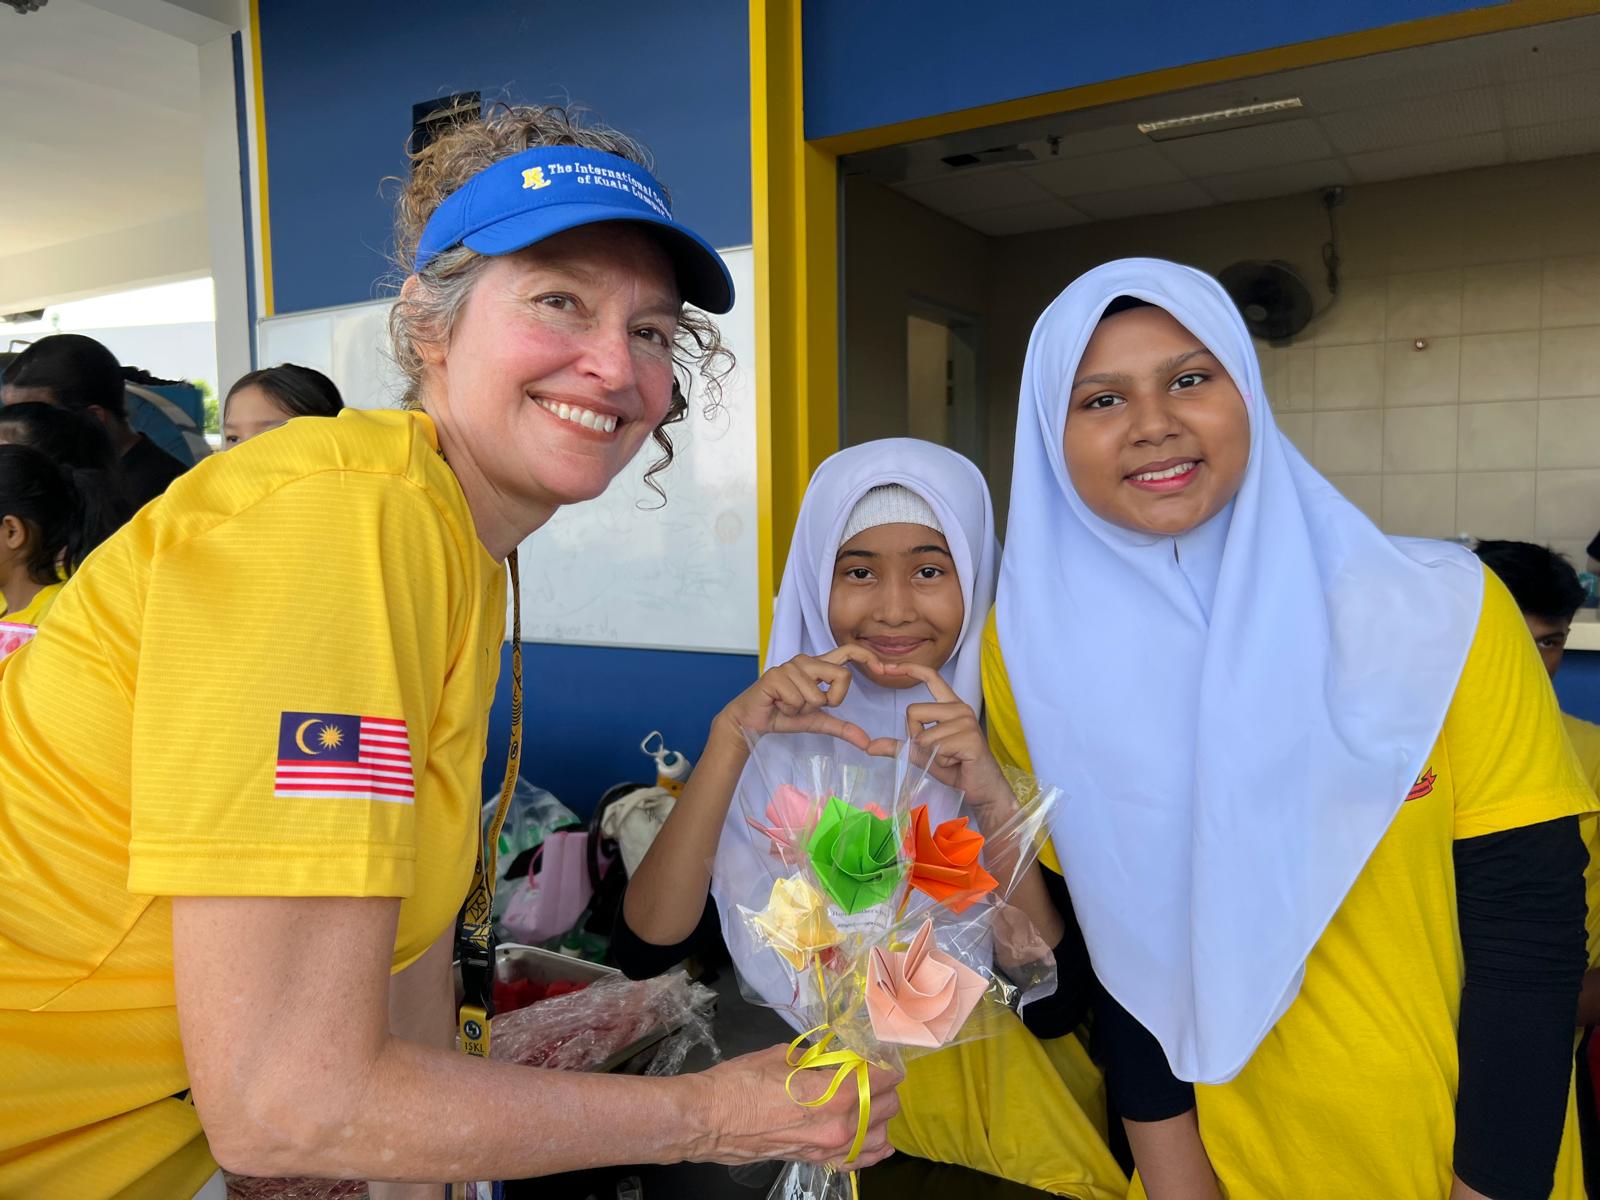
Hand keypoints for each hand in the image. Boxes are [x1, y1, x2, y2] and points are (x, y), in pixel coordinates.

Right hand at [691, 1044, 901, 1167]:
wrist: (709, 1119)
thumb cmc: (742, 1082)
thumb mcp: (783, 1056)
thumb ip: (819, 1057)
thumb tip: (836, 1055)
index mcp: (833, 1093)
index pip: (881, 1076)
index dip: (885, 1060)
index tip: (880, 1050)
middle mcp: (838, 1125)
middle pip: (886, 1104)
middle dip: (885, 1084)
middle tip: (873, 1069)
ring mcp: (828, 1147)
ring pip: (878, 1133)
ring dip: (880, 1113)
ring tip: (871, 1096)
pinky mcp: (816, 1160)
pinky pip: (858, 1160)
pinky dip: (873, 1149)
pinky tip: (881, 1141)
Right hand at [719, 646, 884, 751]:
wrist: (750, 721)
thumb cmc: (783, 715)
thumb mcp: (817, 721)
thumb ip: (842, 727)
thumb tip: (866, 742)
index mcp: (818, 666)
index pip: (848, 652)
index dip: (867, 656)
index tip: (883, 668)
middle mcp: (806, 661)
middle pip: (842, 676)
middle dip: (831, 700)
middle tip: (809, 707)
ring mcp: (790, 666)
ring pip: (818, 694)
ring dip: (804, 709)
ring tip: (789, 706)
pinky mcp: (776, 675)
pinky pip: (799, 699)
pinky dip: (790, 710)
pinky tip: (778, 705)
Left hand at [864, 664, 1013, 814]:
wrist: (981, 789)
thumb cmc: (955, 768)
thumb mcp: (921, 755)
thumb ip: (898, 746)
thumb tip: (869, 746)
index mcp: (950, 706)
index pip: (930, 677)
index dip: (909, 669)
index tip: (886, 666)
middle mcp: (959, 708)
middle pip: (913, 712)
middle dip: (915, 737)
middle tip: (937, 751)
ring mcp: (966, 721)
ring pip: (923, 736)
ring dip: (929, 755)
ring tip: (950, 758)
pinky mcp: (970, 737)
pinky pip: (936, 748)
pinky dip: (940, 763)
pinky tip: (956, 763)